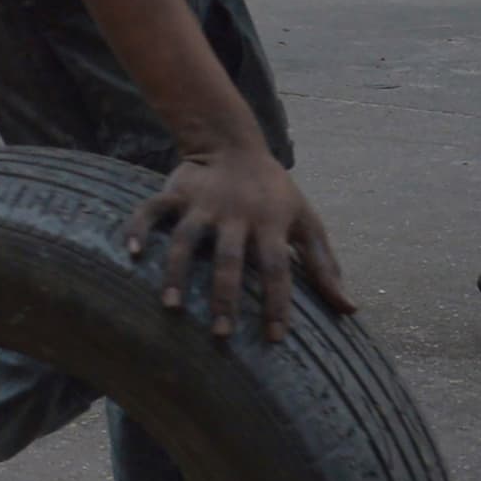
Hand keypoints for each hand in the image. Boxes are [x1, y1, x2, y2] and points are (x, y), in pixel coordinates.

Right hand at [123, 141, 354, 344]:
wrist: (233, 142)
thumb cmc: (276, 193)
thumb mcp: (306, 223)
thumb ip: (324, 266)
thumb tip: (350, 309)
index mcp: (271, 223)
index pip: (277, 268)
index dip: (277, 302)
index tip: (274, 338)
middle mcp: (236, 215)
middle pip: (230, 259)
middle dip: (226, 297)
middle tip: (222, 335)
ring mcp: (202, 203)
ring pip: (186, 239)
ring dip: (177, 272)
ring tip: (172, 306)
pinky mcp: (175, 192)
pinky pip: (152, 210)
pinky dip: (138, 228)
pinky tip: (130, 253)